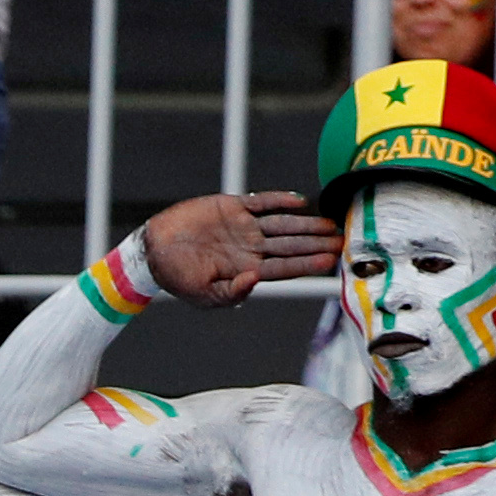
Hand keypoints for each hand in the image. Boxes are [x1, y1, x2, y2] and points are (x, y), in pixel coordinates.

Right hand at [135, 189, 340, 306]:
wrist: (154, 250)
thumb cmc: (177, 278)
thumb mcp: (203, 294)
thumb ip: (231, 292)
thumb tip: (254, 281)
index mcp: (246, 269)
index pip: (284, 267)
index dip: (307, 264)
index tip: (329, 261)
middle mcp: (250, 247)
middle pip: (291, 245)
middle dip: (316, 243)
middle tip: (342, 241)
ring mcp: (244, 226)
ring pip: (283, 224)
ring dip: (307, 224)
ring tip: (330, 224)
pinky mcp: (233, 207)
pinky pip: (262, 202)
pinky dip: (280, 200)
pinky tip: (300, 200)